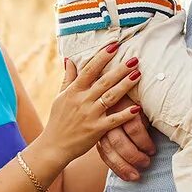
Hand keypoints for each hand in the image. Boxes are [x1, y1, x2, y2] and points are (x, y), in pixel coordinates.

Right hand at [38, 43, 141, 163]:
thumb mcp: (60, 96)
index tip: (114, 46)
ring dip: (125, 86)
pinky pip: (113, 121)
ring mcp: (90, 115)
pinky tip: (137, 108)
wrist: (54, 146)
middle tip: (134, 59)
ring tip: (138, 74)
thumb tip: (69, 59)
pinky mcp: (96, 130)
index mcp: (73, 91)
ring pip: (110, 97)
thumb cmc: (58, 120)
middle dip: (120, 69)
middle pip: (103, 81)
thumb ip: (68, 77)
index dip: (102, 57)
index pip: (89, 70)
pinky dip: (125, 115)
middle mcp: (82, 101)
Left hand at [96, 96, 155, 181]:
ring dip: (135, 156)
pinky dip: (143, 142)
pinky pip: (134, 130)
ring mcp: (114, 113)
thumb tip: (116, 145)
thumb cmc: (117, 90)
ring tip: (146, 163)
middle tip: (137, 175)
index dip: (116, 165)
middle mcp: (102, 118)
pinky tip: (150, 149)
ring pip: (122, 142)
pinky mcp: (127, 107)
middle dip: (124, 165)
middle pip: (111, 149)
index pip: (104, 150)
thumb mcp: (109, 107)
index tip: (128, 177)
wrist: (126, 70)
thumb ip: (113, 128)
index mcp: (97, 121)